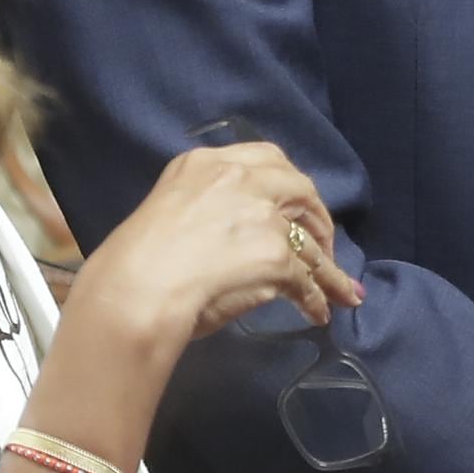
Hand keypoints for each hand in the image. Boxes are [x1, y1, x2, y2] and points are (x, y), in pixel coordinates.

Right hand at [81, 143, 360, 351]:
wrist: (132, 292)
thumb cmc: (133, 262)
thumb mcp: (169, 210)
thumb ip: (207, 209)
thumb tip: (237, 236)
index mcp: (203, 164)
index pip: (265, 159)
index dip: (288, 184)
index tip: (294, 205)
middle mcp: (239, 179)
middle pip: (299, 189)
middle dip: (317, 218)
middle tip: (323, 245)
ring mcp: (262, 215)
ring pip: (309, 241)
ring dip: (328, 267)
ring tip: (340, 291)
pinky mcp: (277, 255)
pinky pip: (307, 279)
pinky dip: (316, 298)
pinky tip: (317, 313)